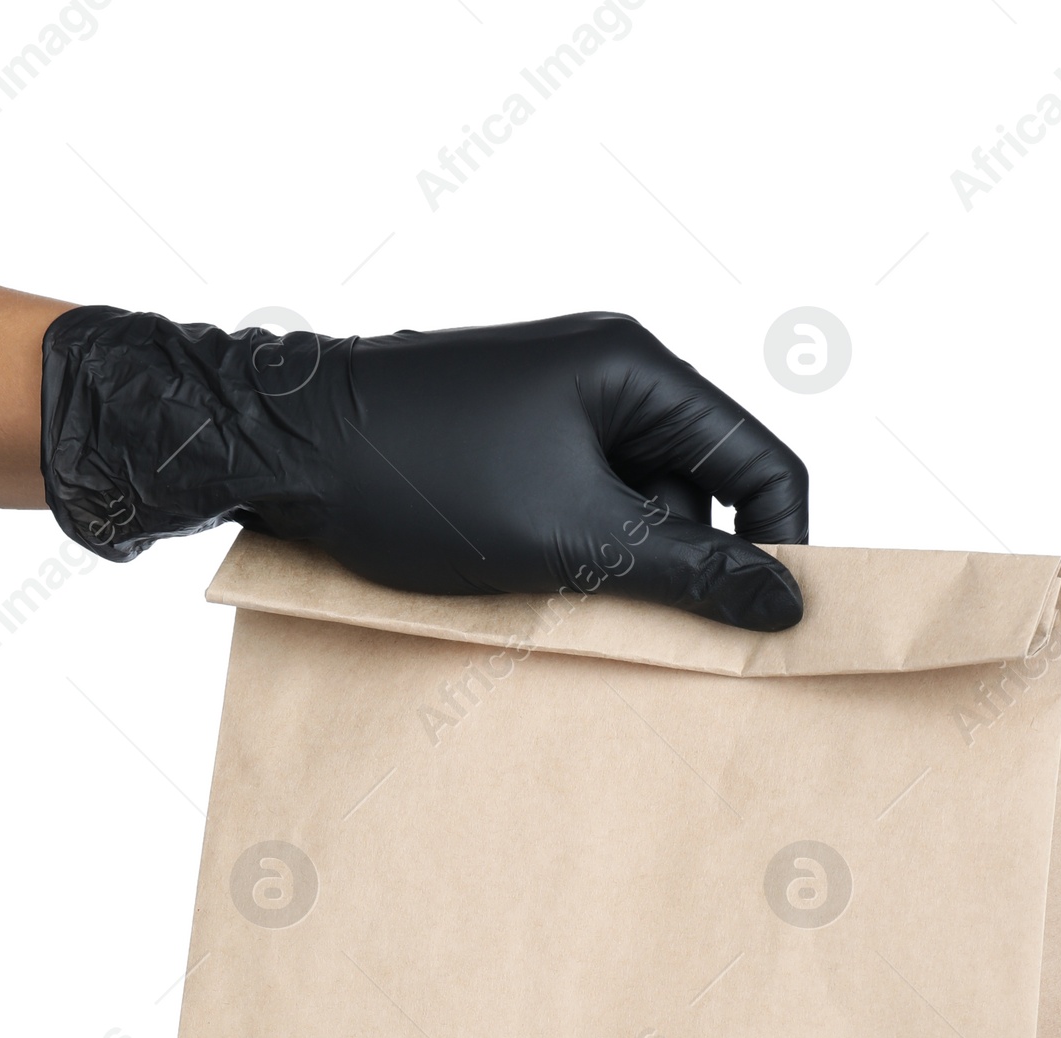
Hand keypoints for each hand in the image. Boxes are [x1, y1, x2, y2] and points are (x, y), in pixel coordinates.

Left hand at [42, 310, 808, 630]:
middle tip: (666, 646)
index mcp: (636, 368)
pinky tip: (532, 604)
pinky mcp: (509, 451)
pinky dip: (571, 566)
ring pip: (634, 514)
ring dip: (621, 577)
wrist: (276, 449)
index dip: (779, 547)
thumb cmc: (418, 476)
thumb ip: (686, 573)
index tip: (773, 629)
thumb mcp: (571, 538)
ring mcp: (552, 412)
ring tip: (571, 620)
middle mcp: (605, 376)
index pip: (758, 460)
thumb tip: (784, 604)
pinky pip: (576, 516)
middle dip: (689, 571)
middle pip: (700, 491)